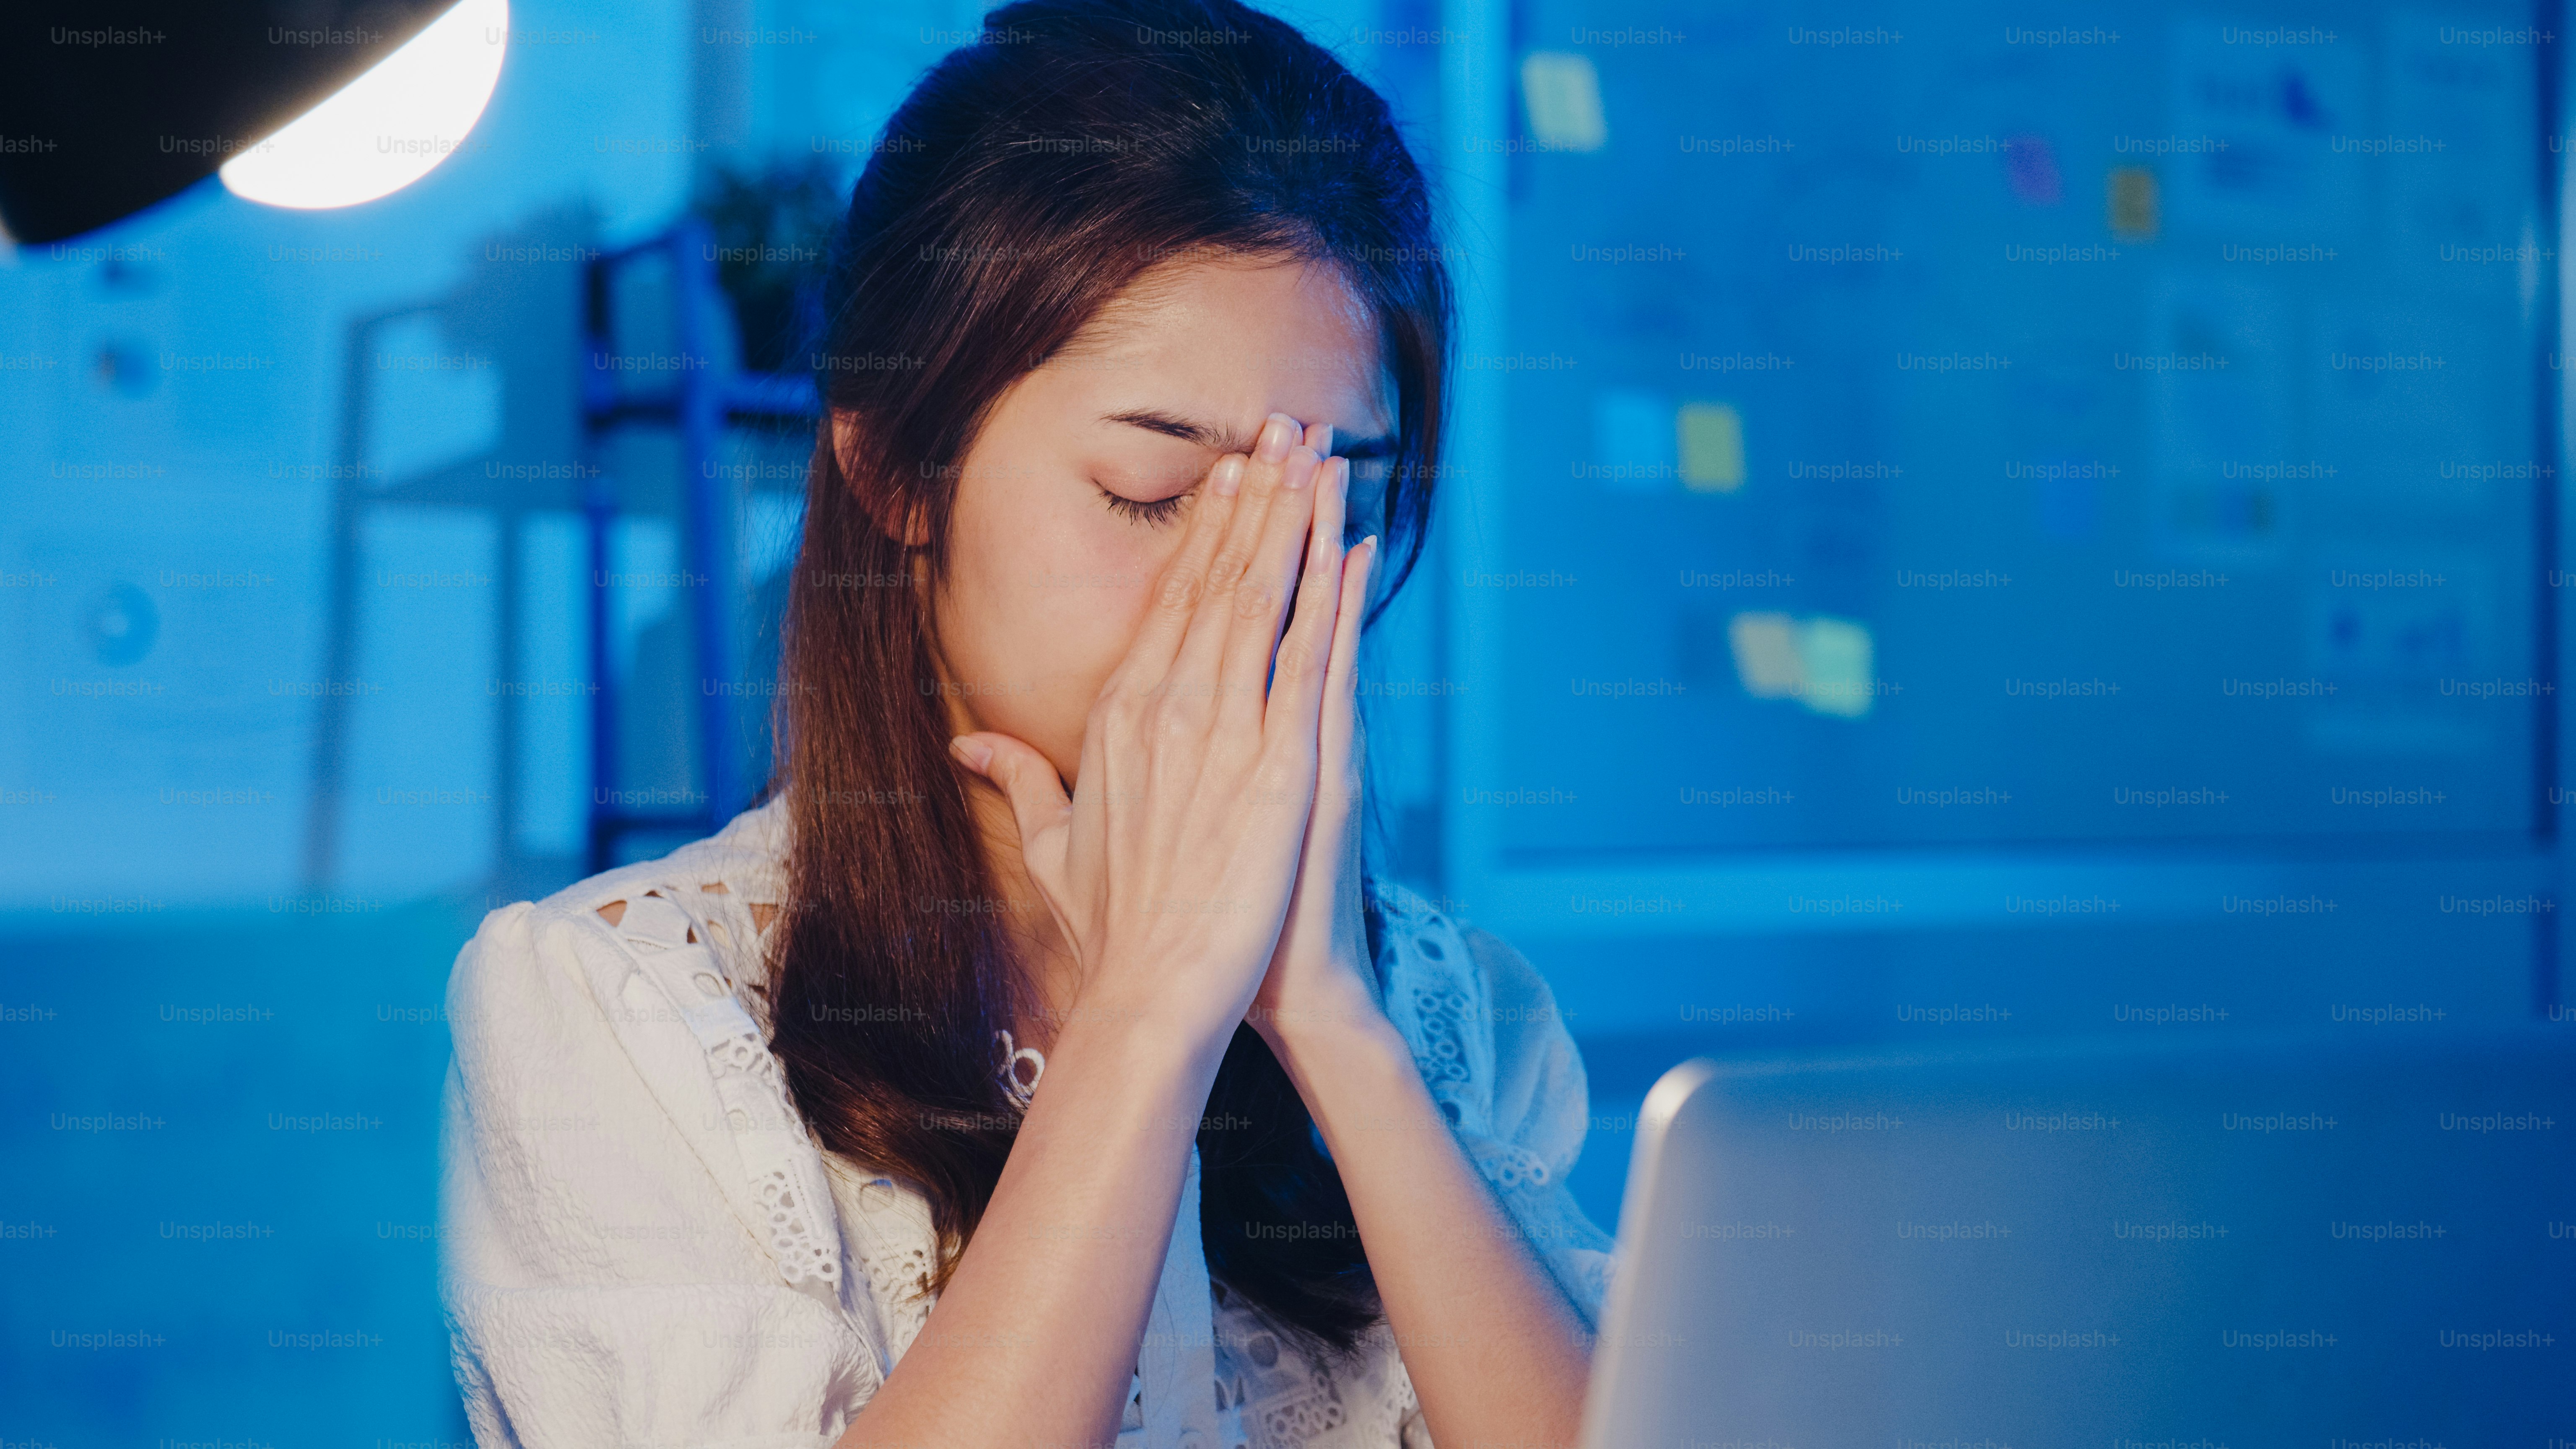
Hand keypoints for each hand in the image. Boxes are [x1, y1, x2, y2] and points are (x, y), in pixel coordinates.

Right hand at [950, 413, 1372, 1057]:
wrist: (1150, 994)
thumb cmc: (1108, 932)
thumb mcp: (1051, 847)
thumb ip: (1016, 781)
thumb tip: (968, 743)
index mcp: (1119, 716)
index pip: (1168, 600)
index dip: (1204, 531)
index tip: (1230, 473)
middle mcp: (1167, 707)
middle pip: (1216, 579)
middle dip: (1253, 497)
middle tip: (1282, 428)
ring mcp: (1223, 732)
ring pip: (1263, 600)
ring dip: (1294, 520)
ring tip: (1319, 456)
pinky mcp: (1279, 766)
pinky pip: (1311, 661)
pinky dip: (1332, 599)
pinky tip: (1352, 543)